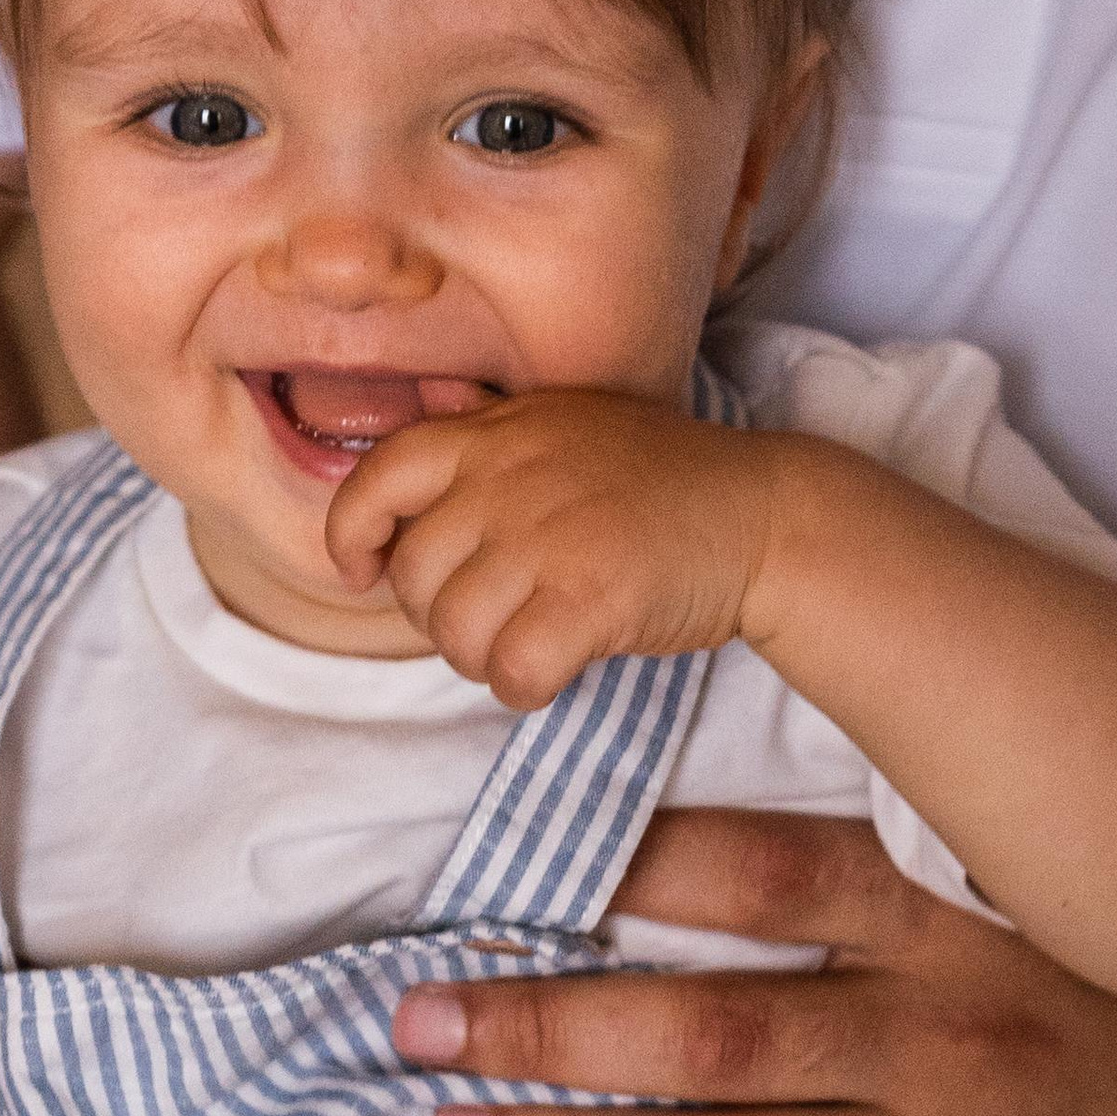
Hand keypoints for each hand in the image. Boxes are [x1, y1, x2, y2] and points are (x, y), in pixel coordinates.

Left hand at [325, 387, 780, 709]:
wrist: (763, 512)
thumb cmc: (658, 482)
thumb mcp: (564, 428)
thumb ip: (488, 439)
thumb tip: (416, 429)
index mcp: (496, 434)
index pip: (379, 476)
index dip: (353, 535)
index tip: (365, 571)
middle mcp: (512, 477)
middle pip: (415, 577)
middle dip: (439, 618)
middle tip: (492, 619)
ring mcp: (550, 536)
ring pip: (455, 633)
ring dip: (482, 659)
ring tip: (527, 644)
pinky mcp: (591, 597)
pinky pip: (512, 671)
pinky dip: (526, 687)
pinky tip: (558, 669)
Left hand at [396, 808, 1116, 1115]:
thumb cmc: (1094, 993)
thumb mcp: (997, 898)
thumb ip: (856, 884)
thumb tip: (658, 859)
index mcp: (937, 917)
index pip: (764, 873)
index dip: (629, 867)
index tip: (499, 868)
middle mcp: (931, 1027)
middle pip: (712, 1026)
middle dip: (549, 1026)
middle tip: (419, 1022)